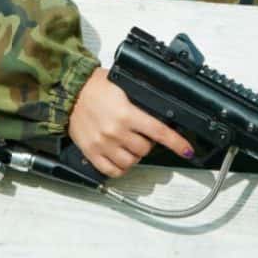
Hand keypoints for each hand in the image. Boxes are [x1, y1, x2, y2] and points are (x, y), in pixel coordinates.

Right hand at [68, 66, 194, 177]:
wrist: (70, 91)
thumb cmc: (96, 86)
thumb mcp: (124, 87)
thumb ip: (141, 101)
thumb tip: (162, 113)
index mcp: (126, 113)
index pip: (159, 132)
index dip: (177, 143)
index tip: (187, 150)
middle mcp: (115, 131)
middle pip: (145, 149)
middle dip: (148, 143)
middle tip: (143, 134)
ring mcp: (103, 144)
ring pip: (131, 162)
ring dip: (135, 156)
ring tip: (130, 145)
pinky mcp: (91, 152)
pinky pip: (113, 171)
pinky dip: (121, 168)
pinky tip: (121, 157)